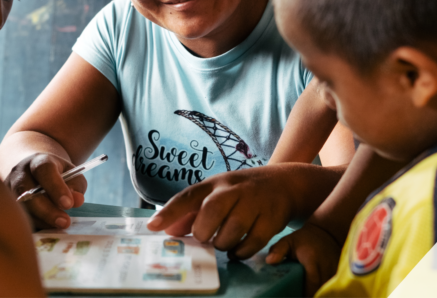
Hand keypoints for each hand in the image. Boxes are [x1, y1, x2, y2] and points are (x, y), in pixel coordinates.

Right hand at [4, 152, 86, 228]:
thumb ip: (76, 186)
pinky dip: (34, 225)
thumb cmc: (56, 175)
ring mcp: (8, 190)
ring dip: (41, 220)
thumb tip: (77, 200)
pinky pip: (17, 219)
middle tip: (64, 222)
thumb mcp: (71, 174)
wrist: (31, 172)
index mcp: (37, 162)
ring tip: (59, 226)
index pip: (44, 170)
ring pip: (20, 208)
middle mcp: (19, 174)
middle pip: (27, 191)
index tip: (69, 204)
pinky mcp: (6, 206)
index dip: (56, 187)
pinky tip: (48, 229)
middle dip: (47, 210)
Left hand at [146, 166, 294, 258]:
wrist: (284, 183)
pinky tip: (238, 249)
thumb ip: (191, 213)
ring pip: (232, 230)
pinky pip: (252, 243)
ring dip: (223, 244)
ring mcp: (254, 203)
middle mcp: (234, 190)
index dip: (170, 212)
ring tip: (224, 242)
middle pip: (211, 210)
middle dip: (203, 231)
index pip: (188, 196)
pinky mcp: (272, 218)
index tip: (152, 227)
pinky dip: (241, 252)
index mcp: (215, 184)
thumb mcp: (217, 195)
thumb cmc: (241, 193)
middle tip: (205, 237)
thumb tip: (168, 231)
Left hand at [266, 223, 341, 295]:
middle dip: (312, 295)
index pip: (312, 283)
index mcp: (312, 260)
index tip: (297, 296)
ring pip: (329, 288)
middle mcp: (326, 266)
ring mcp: (335, 269)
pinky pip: (334, 285)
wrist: (326, 232)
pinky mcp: (340, 272)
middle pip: (321, 289)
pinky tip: (317, 291)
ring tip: (307, 292)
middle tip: (299, 295)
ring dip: (319, 292)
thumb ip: (278, 250)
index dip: (306, 294)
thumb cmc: (304, 239)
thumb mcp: (288, 240)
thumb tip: (269, 262)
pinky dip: (326, 289)